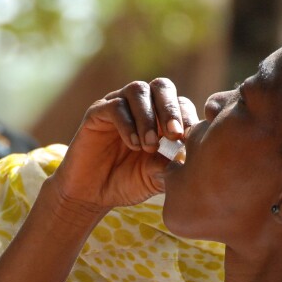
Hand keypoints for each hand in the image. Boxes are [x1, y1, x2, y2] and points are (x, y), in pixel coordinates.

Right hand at [53, 78, 198, 209]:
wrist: (92, 194)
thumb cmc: (128, 183)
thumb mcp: (155, 177)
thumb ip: (171, 166)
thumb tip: (188, 156)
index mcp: (161, 118)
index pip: (180, 103)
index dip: (187, 116)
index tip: (189, 138)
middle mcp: (142, 106)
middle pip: (162, 86)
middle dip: (171, 108)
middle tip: (174, 133)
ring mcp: (119, 106)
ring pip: (138, 90)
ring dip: (148, 117)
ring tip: (149, 146)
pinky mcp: (97, 113)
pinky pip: (114, 106)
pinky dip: (127, 124)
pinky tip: (132, 145)